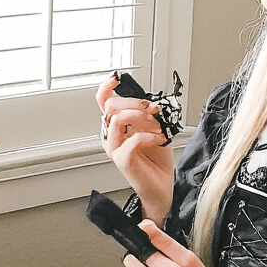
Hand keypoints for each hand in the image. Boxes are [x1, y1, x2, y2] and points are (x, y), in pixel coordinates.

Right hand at [95, 74, 173, 224]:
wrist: (162, 187)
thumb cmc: (157, 161)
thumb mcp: (155, 129)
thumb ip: (148, 115)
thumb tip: (150, 101)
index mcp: (117, 125)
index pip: (103, 101)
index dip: (107, 87)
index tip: (116, 78)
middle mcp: (112, 135)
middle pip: (111, 106)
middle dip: (135, 103)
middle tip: (153, 109)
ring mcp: (114, 148)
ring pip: (118, 119)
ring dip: (142, 118)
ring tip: (157, 126)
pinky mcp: (121, 160)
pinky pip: (132, 139)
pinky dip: (150, 136)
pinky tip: (161, 139)